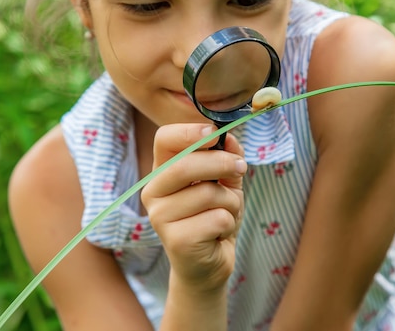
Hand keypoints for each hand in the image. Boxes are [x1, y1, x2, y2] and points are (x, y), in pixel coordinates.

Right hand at [141, 124, 246, 291]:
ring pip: (208, 193)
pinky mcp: (175, 240)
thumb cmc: (213, 217)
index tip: (215, 133)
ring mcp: (160, 217)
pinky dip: (228, 223)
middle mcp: (154, 192)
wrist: (210, 263)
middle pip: (185, 164)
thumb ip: (228, 158)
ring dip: (230, 201)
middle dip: (221, 162)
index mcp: (162, 172)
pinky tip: (218, 233)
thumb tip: (231, 138)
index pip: (163, 139)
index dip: (190, 132)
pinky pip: (216, 218)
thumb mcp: (225, 182)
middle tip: (241, 167)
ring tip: (225, 213)